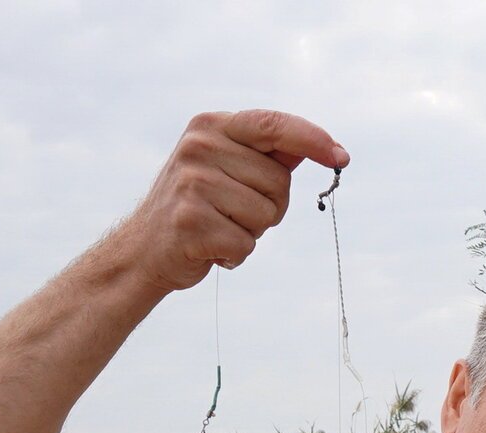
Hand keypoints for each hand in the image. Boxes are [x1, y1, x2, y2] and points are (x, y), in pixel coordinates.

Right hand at [119, 110, 348, 292]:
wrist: (144, 250)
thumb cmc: (197, 208)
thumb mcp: (226, 168)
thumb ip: (266, 155)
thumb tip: (319, 147)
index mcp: (211, 126)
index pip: (274, 125)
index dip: (313, 139)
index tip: (341, 156)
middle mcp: (199, 147)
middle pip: (279, 182)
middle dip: (270, 206)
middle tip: (233, 213)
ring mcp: (192, 183)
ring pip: (267, 215)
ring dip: (252, 233)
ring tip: (219, 227)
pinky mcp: (191, 222)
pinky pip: (246, 244)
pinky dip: (236, 255)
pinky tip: (210, 248)